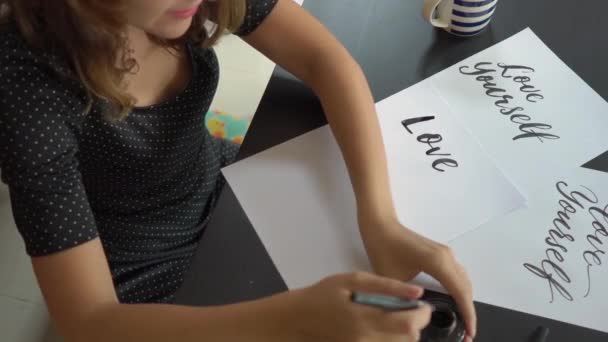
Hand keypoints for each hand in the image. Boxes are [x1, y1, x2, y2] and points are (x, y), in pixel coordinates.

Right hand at [289, 272, 431, 341]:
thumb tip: (417, 292)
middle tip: (406, 307)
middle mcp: (367, 341)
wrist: (298, 319)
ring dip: (404, 332)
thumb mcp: (353, 280)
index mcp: (365, 320)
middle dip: (415, 323)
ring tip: (392, 315)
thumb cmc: (323, 294)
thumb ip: (387, 286)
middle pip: (409, 339)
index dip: (423, 315)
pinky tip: (381, 326)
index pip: (409, 325)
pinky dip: (392, 338)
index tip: (422, 304)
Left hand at [358, 214, 476, 341]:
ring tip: (463, 321)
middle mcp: (446, 257)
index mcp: (437, 262)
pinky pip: (457, 274)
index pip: (460, 292)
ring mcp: (445, 254)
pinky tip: (453, 303)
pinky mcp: (441, 254)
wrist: (380, 224)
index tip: (470, 332)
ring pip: (463, 281)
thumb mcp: (392, 279)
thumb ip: (406, 299)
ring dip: (465, 300)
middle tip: (467, 333)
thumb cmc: (383, 247)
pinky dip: (459, 290)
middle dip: (468, 311)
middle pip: (466, 288)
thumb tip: (416, 317)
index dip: (467, 314)